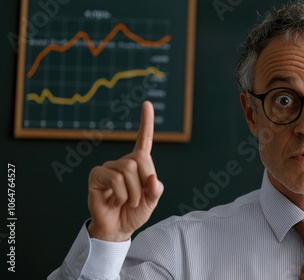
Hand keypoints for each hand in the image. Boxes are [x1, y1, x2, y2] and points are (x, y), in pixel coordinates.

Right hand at [87, 101, 163, 241]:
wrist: (117, 228)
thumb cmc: (134, 212)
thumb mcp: (151, 201)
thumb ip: (156, 189)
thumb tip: (153, 179)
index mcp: (139, 164)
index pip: (143, 140)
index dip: (146, 122)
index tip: (147, 104)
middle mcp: (123, 161)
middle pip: (139, 160)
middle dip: (143, 182)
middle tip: (138, 199)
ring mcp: (109, 167)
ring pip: (127, 170)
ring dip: (133, 193)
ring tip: (127, 202)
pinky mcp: (97, 175)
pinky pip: (114, 179)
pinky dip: (120, 194)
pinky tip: (114, 200)